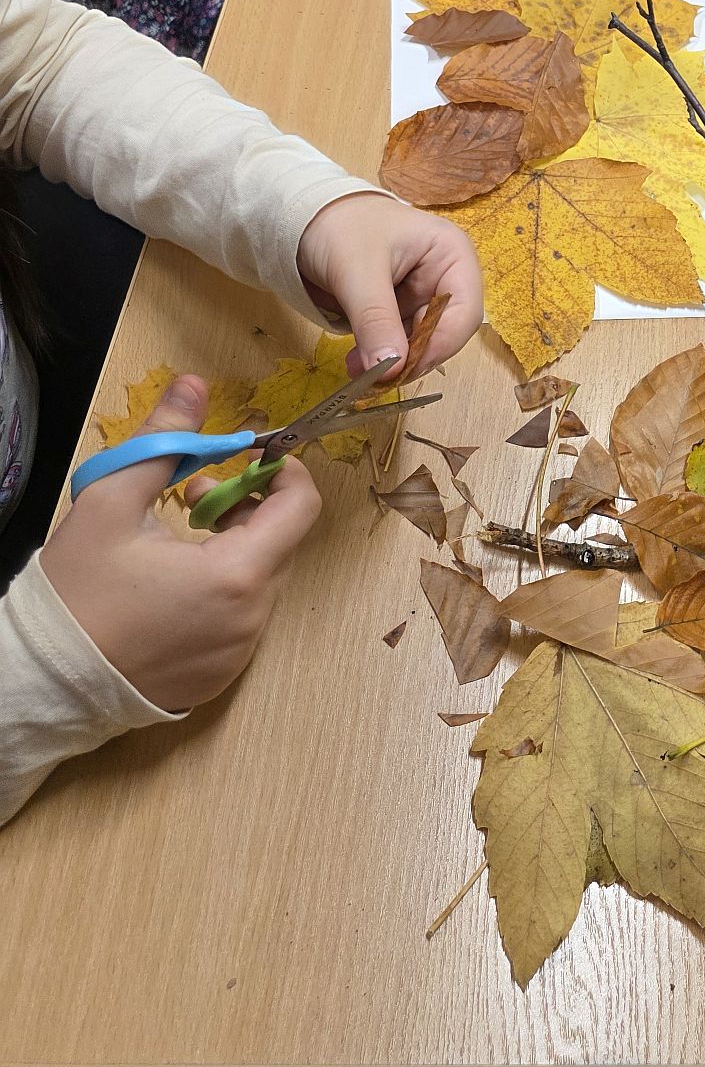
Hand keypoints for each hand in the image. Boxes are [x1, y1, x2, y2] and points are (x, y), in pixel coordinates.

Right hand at [41, 377, 322, 712]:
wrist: (42, 681)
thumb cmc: (78, 591)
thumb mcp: (112, 502)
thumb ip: (164, 439)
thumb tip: (194, 384)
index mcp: (237, 575)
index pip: (301, 508)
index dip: (283, 471)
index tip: (251, 457)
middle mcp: (252, 620)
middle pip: (280, 543)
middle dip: (245, 507)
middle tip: (191, 494)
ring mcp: (238, 654)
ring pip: (260, 581)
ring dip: (234, 548)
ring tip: (176, 539)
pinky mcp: (220, 677)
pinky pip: (241, 620)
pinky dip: (222, 592)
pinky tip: (172, 585)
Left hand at [296, 191, 482, 374]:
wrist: (306, 220)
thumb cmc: (342, 228)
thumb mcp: (359, 272)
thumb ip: (377, 320)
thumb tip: (391, 369)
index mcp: (452, 255)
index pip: (465, 311)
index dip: (441, 344)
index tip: (406, 368)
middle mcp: (445, 277)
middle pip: (446, 332)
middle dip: (411, 357)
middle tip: (377, 375)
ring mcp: (422, 296)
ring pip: (421, 344)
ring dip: (392, 362)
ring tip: (358, 369)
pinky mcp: (400, 311)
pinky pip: (399, 344)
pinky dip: (380, 357)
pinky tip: (357, 362)